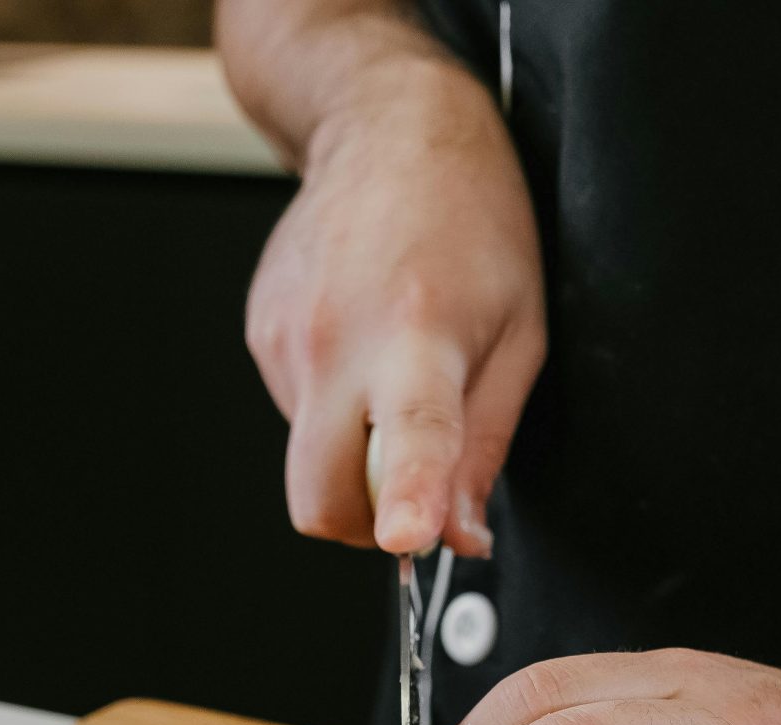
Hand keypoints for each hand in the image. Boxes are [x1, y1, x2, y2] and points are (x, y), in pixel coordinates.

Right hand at [243, 59, 542, 557]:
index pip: (409, 433)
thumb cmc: (472, 222)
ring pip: (309, 460)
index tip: (404, 537)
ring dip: (353, 448)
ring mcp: (285, 340)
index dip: (405, 494)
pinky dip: (334, 407)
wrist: (389, 129)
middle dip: (365, 523)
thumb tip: (460, 539)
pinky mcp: (259, 335)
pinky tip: (361, 340)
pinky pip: (298, 415)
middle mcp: (335, 340)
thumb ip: (484, 447)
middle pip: (320, 500)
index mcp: (418, 333)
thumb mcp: (520, 334)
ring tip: (394, 365)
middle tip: (414, 481)